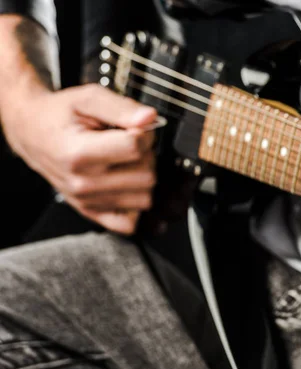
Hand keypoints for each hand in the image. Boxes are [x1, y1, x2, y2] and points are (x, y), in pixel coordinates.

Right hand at [2, 84, 157, 234]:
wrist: (33, 132)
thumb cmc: (60, 115)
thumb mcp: (88, 98)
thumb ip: (122, 107)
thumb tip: (150, 118)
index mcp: (79, 153)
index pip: (136, 148)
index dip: (144, 133)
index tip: (135, 128)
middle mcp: (83, 183)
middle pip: (146, 175)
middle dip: (146, 155)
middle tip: (129, 143)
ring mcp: (87, 201)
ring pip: (145, 198)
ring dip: (143, 177)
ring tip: (124, 161)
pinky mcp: (91, 212)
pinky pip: (129, 222)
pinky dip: (134, 204)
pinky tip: (126, 183)